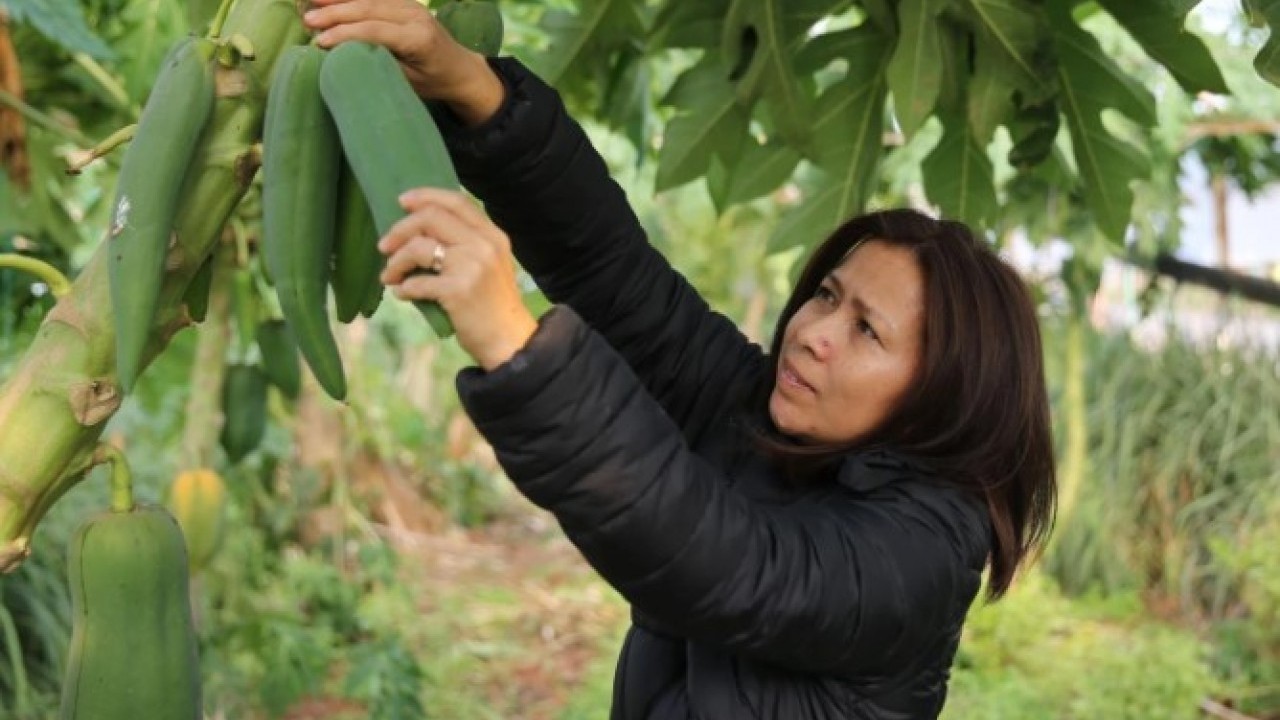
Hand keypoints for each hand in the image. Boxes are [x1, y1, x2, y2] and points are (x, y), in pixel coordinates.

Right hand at [304, 0, 503, 123]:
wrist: (461, 69)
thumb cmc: (434, 82)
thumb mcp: (408, 82)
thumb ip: (380, 63)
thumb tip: (343, 54)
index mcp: (418, 38)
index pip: (375, 30)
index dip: (345, 34)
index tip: (319, 41)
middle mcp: (415, 15)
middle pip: (368, 8)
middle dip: (335, 12)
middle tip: (307, 20)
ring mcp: (411, 5)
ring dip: (337, 0)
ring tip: (309, 2)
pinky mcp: (405, 2)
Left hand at [378, 188, 537, 370]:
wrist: (509, 340)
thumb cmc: (494, 304)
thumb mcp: (490, 264)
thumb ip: (467, 243)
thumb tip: (420, 230)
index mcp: (492, 235)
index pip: (456, 201)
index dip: (425, 196)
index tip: (402, 201)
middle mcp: (484, 245)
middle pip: (431, 217)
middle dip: (400, 229)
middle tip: (384, 246)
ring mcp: (471, 266)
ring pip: (419, 247)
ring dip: (396, 261)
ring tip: (389, 275)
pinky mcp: (458, 291)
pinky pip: (417, 282)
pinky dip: (403, 288)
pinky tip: (402, 293)